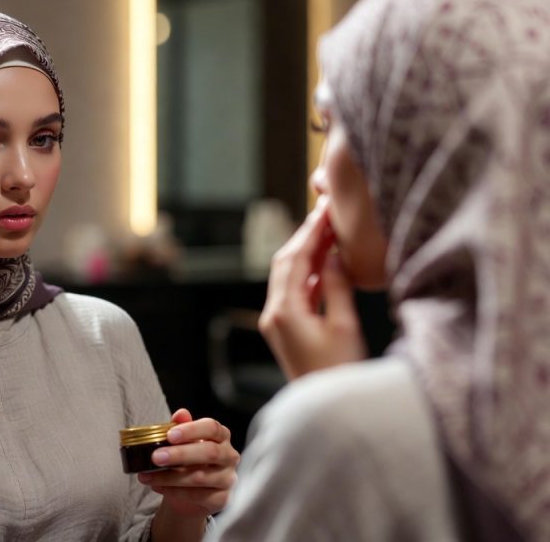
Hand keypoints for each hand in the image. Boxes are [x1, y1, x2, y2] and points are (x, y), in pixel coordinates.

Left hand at [140, 408, 239, 518]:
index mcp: (221, 436)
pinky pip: (198, 496)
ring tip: (148, 475)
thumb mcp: (182, 443)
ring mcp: (228, 479)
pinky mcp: (222, 499)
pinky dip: (174, 492)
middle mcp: (229, 456)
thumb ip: (182, 427)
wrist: (189, 494)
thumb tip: (180, 413)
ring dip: (170, 477)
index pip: (212, 428)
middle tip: (156, 457)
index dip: (191, 430)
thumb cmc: (187, 461)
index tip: (170, 435)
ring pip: (201, 477)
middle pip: (210, 453)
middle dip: (180, 454)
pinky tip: (157, 486)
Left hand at [257, 197, 366, 378]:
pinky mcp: (285, 328)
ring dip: (307, 253)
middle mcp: (274, 314)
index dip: (311, 233)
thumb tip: (335, 257)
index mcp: (285, 311)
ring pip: (288, 276)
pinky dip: (308, 273)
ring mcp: (276, 321)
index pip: (295, 260)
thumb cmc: (339, 372)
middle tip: (326, 214)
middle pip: (285, 264)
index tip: (325, 211)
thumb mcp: (344, 326)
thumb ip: (338, 287)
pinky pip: (293, 291)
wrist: (326, 408)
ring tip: (329, 231)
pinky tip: (325, 262)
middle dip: (305, 237)